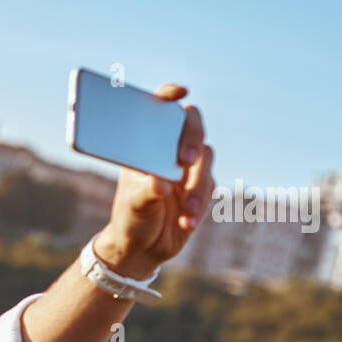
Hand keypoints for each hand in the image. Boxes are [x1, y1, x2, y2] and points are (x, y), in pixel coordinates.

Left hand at [95, 83, 214, 279]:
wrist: (142, 248)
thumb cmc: (130, 217)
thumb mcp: (134, 205)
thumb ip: (148, 192)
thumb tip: (162, 182)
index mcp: (148, 145)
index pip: (161, 110)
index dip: (171, 95)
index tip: (181, 93)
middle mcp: (170, 151)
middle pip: (192, 126)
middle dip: (192, 138)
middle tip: (185, 160)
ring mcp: (189, 169)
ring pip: (206, 159)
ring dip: (197, 184)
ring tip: (185, 208)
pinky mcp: (201, 189)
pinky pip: (210, 189)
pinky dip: (200, 205)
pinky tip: (186, 223)